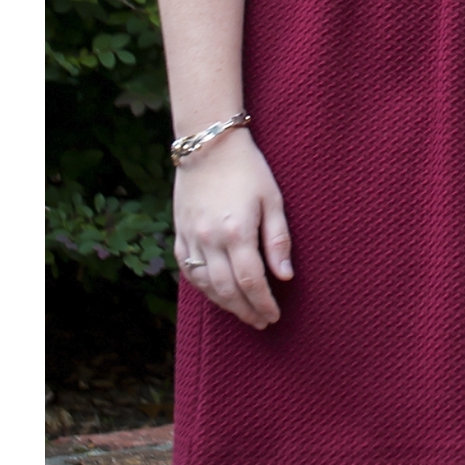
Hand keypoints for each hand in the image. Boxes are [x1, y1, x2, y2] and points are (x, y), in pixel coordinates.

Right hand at [172, 127, 293, 330]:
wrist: (208, 143)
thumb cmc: (247, 167)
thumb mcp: (272, 198)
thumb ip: (278, 239)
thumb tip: (285, 276)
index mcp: (237, 231)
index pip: (251, 281)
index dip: (263, 302)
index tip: (273, 315)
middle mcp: (210, 240)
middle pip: (227, 290)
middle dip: (246, 310)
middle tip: (260, 321)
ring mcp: (191, 238)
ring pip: (206, 286)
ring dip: (225, 304)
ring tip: (242, 311)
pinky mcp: (180, 234)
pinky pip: (188, 271)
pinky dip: (202, 287)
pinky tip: (215, 292)